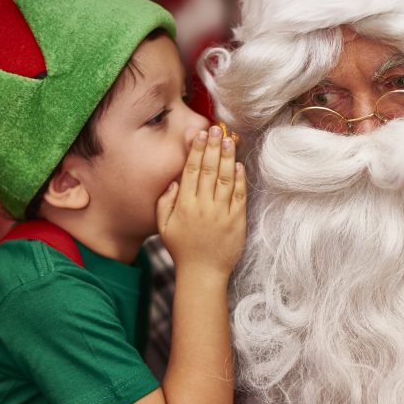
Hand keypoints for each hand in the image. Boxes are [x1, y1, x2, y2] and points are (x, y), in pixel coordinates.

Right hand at [157, 124, 246, 274]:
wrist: (202, 274)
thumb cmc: (182, 249)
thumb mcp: (164, 226)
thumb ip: (165, 202)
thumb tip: (174, 180)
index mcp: (184, 205)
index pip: (191, 170)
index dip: (196, 150)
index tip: (200, 134)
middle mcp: (203, 206)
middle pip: (209, 170)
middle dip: (213, 147)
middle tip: (216, 129)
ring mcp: (221, 213)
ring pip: (225, 179)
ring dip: (228, 157)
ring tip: (229, 140)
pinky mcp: (237, 221)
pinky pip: (238, 196)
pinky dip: (239, 179)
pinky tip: (239, 165)